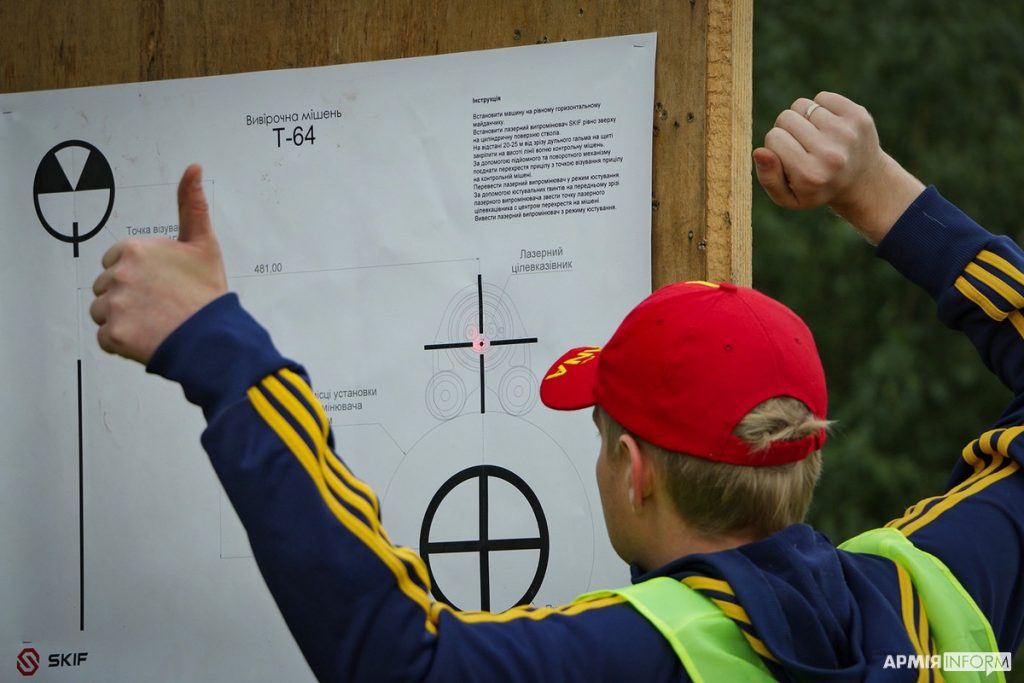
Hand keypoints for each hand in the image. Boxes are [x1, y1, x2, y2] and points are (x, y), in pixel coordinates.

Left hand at [90, 164, 227, 363]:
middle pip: (107, 287)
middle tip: (160, 306)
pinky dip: (123, 342)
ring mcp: (113, 305)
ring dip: (124, 320)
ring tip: (154, 323)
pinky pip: (106, 338)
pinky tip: (148, 337)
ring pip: (104, 312)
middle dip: (129, 297)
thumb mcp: (203, 244)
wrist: (212, 338)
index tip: (162, 285)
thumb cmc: (207, 293)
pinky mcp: (112, 334)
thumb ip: (191, 204)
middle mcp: (118, 274)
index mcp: (134, 249)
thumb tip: (193, 168)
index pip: (116, 262)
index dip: (140, 276)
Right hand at [754, 91, 923, 242]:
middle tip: (802, 146)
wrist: (864, 182)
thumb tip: (759, 151)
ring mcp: (846, 132)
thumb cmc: (816, 188)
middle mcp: (830, 154)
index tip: (787, 158)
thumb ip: (768, 178)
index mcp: (810, 175)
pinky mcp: (858, 115)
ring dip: (803, 118)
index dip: (775, 145)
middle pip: (785, 118)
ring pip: (802, 105)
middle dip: (787, 129)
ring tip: (815, 136)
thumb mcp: (788, 197)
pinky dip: (820, 108)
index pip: (773, 137)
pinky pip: (822, 97)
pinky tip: (829, 126)